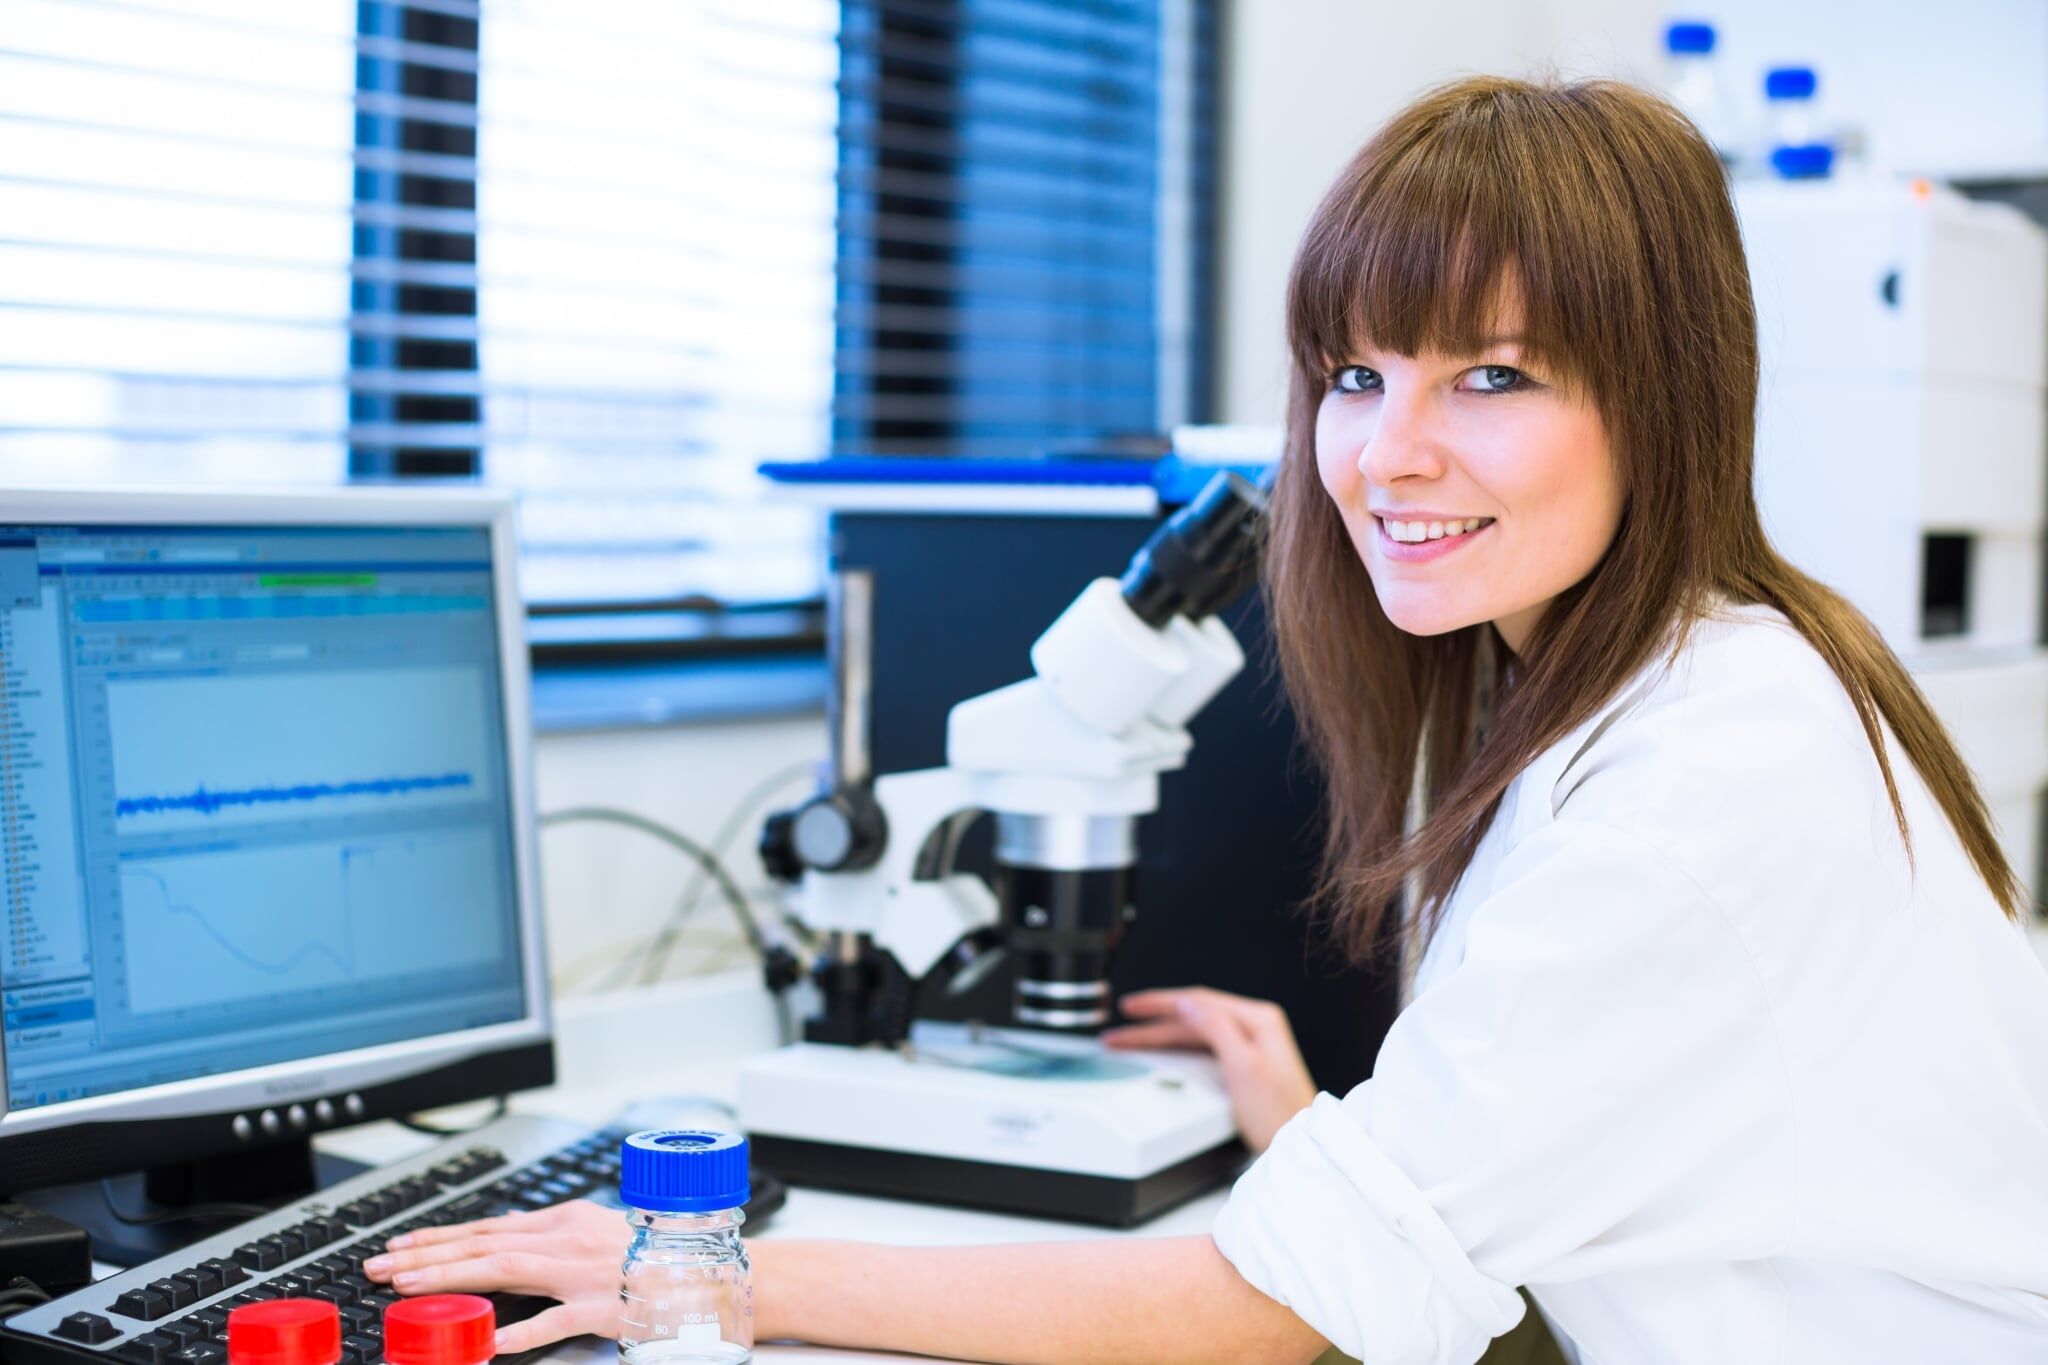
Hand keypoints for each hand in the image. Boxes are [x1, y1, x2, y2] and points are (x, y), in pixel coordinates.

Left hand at [361, 1200, 627, 1352]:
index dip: (439, 1237)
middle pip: (484, 1245)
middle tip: (381, 1265)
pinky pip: (554, 1320)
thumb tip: (506, 1229)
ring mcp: (582, 1274)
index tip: (399, 1246)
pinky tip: (488, 1342)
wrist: (701, 1271)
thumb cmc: (650, 1253)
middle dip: (427, 1254)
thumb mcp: (595, 1229)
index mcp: (565, 1221)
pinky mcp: (600, 1307)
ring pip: (504, 1271)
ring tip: (407, 1287)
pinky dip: (520, 1331)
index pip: (487, 1227)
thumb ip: (549, 1233)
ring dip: (451, 1277)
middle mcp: (568, 1241)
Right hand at [1101, 987, 1317, 1153]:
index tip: (1132, 1007)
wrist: (1299, 1144)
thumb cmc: (1279, 1112)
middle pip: (1192, 1018)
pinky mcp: (1243, 1066)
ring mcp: (1249, 1046)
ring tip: (1128, 1042)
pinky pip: (1200, 1049)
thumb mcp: (1243, 1065)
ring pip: (1193, 1034)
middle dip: (1152, 1024)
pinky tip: (1160, 1054)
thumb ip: (1215, 1028)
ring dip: (1159, 1037)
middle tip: (1119, 1030)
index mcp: (1257, 1019)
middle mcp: (1254, 1028)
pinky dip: (1175, 1050)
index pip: (1198, 1001)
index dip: (1160, 1003)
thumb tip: (1187, 1004)